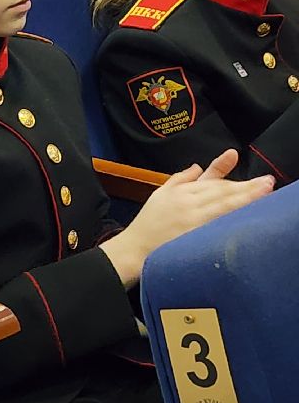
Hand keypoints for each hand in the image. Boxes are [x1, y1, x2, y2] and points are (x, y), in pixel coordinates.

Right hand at [100, 149, 272, 286]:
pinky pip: (219, 222)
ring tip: (265, 190)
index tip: (234, 154)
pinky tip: (248, 212)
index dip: (222, 166)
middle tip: (267, 181)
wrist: (136, 248)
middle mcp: (188, 202)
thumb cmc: (148, 224)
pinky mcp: (196, 234)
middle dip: (246, 185)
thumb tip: (198, 167)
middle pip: (221, 190)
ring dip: (247, 197)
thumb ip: (179, 179)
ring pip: (223, 204)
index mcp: (180, 192)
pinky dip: (234, 215)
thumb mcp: (159, 195)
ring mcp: (193, 218)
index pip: (207, 178)